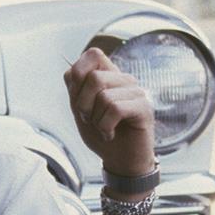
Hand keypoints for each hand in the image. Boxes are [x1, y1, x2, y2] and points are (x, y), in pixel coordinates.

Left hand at [62, 47, 155, 175]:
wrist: (120, 161)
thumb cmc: (101, 134)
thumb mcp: (81, 111)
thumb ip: (75, 90)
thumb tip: (70, 70)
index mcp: (109, 76)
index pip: (94, 53)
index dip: (79, 72)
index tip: (78, 97)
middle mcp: (124, 80)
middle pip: (93, 77)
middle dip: (83, 104)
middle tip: (89, 119)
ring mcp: (137, 92)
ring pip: (104, 96)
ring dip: (95, 119)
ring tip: (103, 128)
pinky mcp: (144, 107)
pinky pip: (115, 109)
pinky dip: (105, 126)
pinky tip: (110, 134)